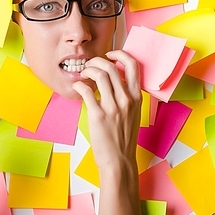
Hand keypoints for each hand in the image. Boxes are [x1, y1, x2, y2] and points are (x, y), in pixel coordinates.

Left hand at [72, 50, 141, 214]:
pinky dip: (79, 84)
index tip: (110, 54)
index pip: (133, 65)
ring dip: (88, 69)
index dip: (120, 54)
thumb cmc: (124, 138)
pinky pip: (87, 90)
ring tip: (83, 74)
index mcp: (136, 97)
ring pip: (99, 75)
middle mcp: (127, 99)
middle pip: (111, 66)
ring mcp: (113, 107)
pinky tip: (78, 87)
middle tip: (90, 65)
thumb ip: (126, 96)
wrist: (119, 160)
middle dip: (97, 60)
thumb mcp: (133, 113)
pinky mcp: (99, 115)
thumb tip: (113, 80)